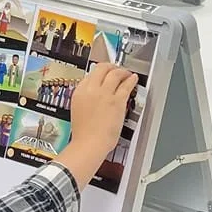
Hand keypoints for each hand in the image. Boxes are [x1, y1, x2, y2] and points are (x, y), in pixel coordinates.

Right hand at [59, 64, 136, 188]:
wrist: (89, 144)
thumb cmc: (84, 133)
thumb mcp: (78, 110)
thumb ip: (86, 98)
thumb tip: (95, 93)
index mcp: (79, 92)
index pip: (91, 74)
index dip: (100, 72)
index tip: (105, 73)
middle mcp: (91, 89)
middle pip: (102, 68)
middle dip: (111, 67)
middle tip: (116, 69)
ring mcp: (104, 94)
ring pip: (115, 73)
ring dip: (123, 71)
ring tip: (127, 73)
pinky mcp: (117, 101)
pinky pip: (126, 85)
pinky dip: (131, 80)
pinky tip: (133, 79)